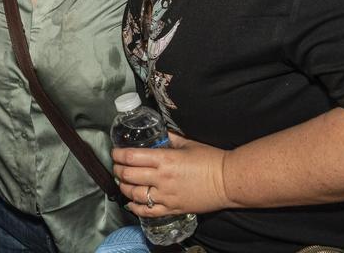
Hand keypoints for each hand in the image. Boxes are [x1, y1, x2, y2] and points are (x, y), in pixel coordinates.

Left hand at [112, 132, 231, 217]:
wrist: (227, 181)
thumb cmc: (210, 159)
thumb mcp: (187, 143)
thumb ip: (170, 138)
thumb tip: (159, 132)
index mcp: (164, 159)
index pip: (131, 157)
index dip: (118, 155)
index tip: (115, 152)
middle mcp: (162, 178)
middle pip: (128, 175)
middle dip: (118, 170)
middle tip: (117, 166)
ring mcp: (166, 196)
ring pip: (134, 194)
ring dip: (124, 187)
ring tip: (122, 182)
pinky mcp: (172, 209)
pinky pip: (148, 212)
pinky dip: (135, 208)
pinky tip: (131, 203)